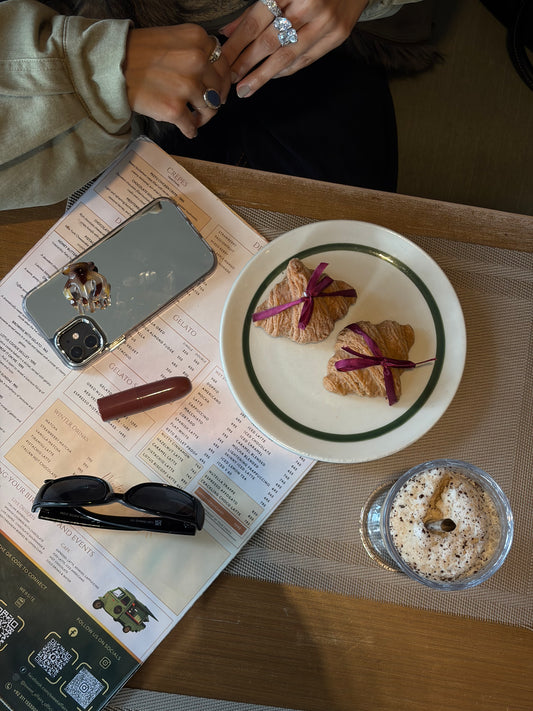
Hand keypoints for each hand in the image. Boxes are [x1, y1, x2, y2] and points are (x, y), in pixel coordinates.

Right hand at [123, 25, 230, 137]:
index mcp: (198, 39)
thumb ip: (196, 51)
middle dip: (214, 101)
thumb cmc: (139, 53)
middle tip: (205, 108)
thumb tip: (215, 77)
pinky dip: (190, 130)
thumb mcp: (174, 39)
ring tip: (193, 119)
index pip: (223, 65)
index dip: (221, 81)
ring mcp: (186, 86)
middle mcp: (197, 60)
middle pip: (218, 89)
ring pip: (209, 109)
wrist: (111, 66)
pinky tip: (187, 129)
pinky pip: (192, 126)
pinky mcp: (174, 108)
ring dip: (202, 118)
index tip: (216, 90)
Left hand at [221, 0, 367, 97]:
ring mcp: (326, 24)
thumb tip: (229, 31)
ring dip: (263, 75)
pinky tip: (271, 76)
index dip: (237, 44)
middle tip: (228, 80)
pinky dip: (286, 70)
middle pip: (270, 42)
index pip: (256, 22)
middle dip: (246, 64)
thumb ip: (256, 7)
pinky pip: (306, 60)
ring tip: (245, 88)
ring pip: (287, 57)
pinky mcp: (338, 36)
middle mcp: (309, 7)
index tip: (221, 60)